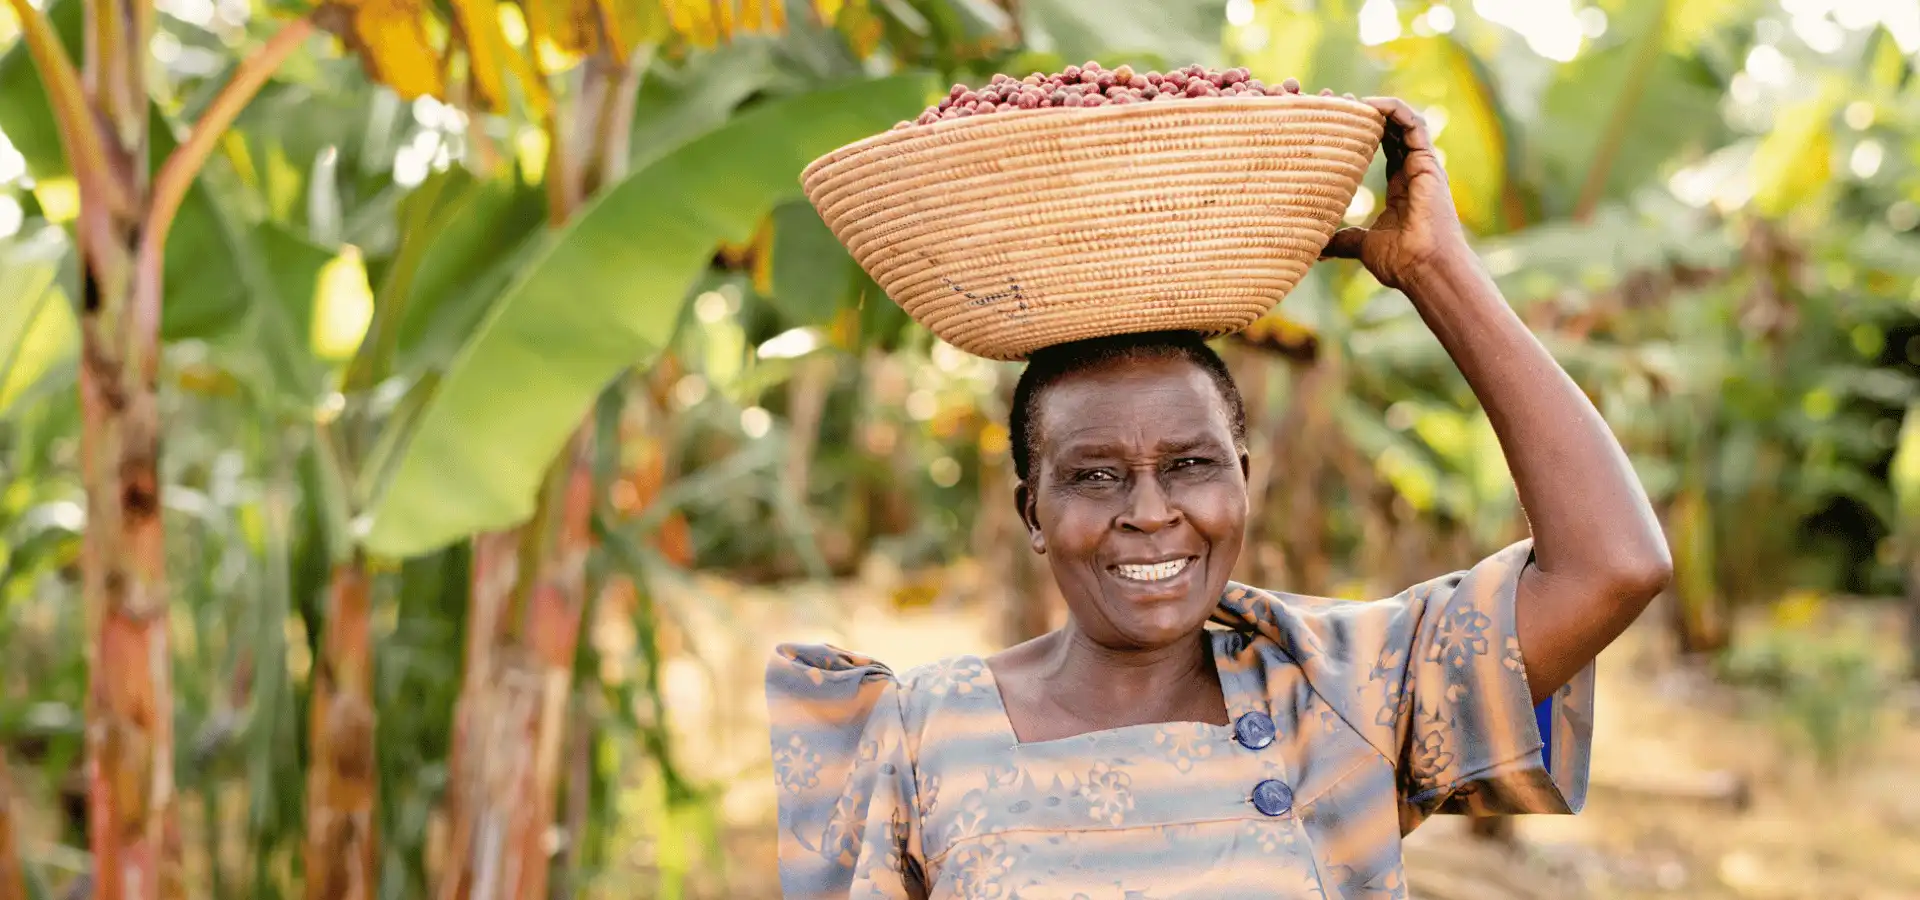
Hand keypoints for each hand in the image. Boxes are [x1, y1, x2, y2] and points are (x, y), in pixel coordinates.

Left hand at [1320, 97, 1469, 292]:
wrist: (1425, 269)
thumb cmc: (1401, 262)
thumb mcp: (1364, 246)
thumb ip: (1344, 241)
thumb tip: (1319, 249)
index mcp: (1400, 186)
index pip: (1380, 148)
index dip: (1359, 132)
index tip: (1333, 124)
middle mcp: (1413, 171)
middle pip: (1390, 130)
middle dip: (1365, 114)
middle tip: (1336, 104)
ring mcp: (1423, 165)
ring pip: (1402, 121)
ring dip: (1377, 107)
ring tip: (1350, 100)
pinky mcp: (1428, 162)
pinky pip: (1414, 123)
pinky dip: (1393, 109)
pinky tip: (1370, 104)